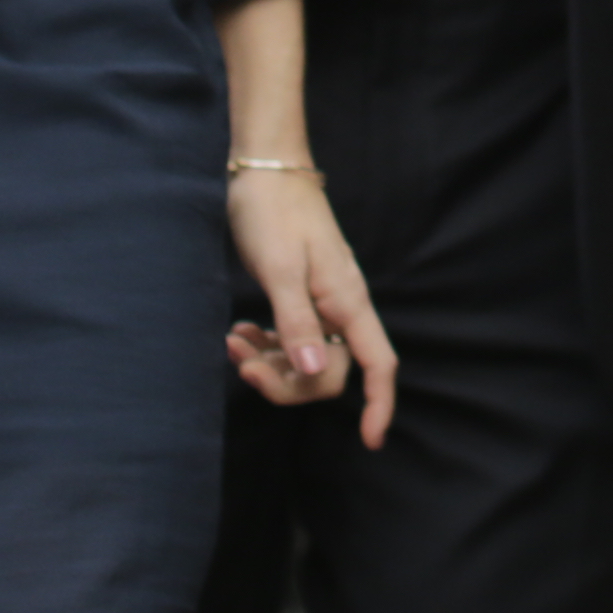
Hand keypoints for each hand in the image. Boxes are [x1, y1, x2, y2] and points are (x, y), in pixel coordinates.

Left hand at [223, 169, 401, 446]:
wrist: (265, 171)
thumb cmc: (274, 213)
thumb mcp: (280, 269)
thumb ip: (298, 323)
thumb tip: (314, 372)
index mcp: (346, 301)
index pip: (378, 363)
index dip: (378, 404)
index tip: (370, 441)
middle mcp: (340, 307)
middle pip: (331, 372)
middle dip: (288, 384)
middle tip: (244, 368)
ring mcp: (321, 302)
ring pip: (306, 360)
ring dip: (270, 364)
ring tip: (233, 344)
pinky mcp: (300, 296)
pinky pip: (291, 340)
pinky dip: (266, 345)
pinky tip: (240, 333)